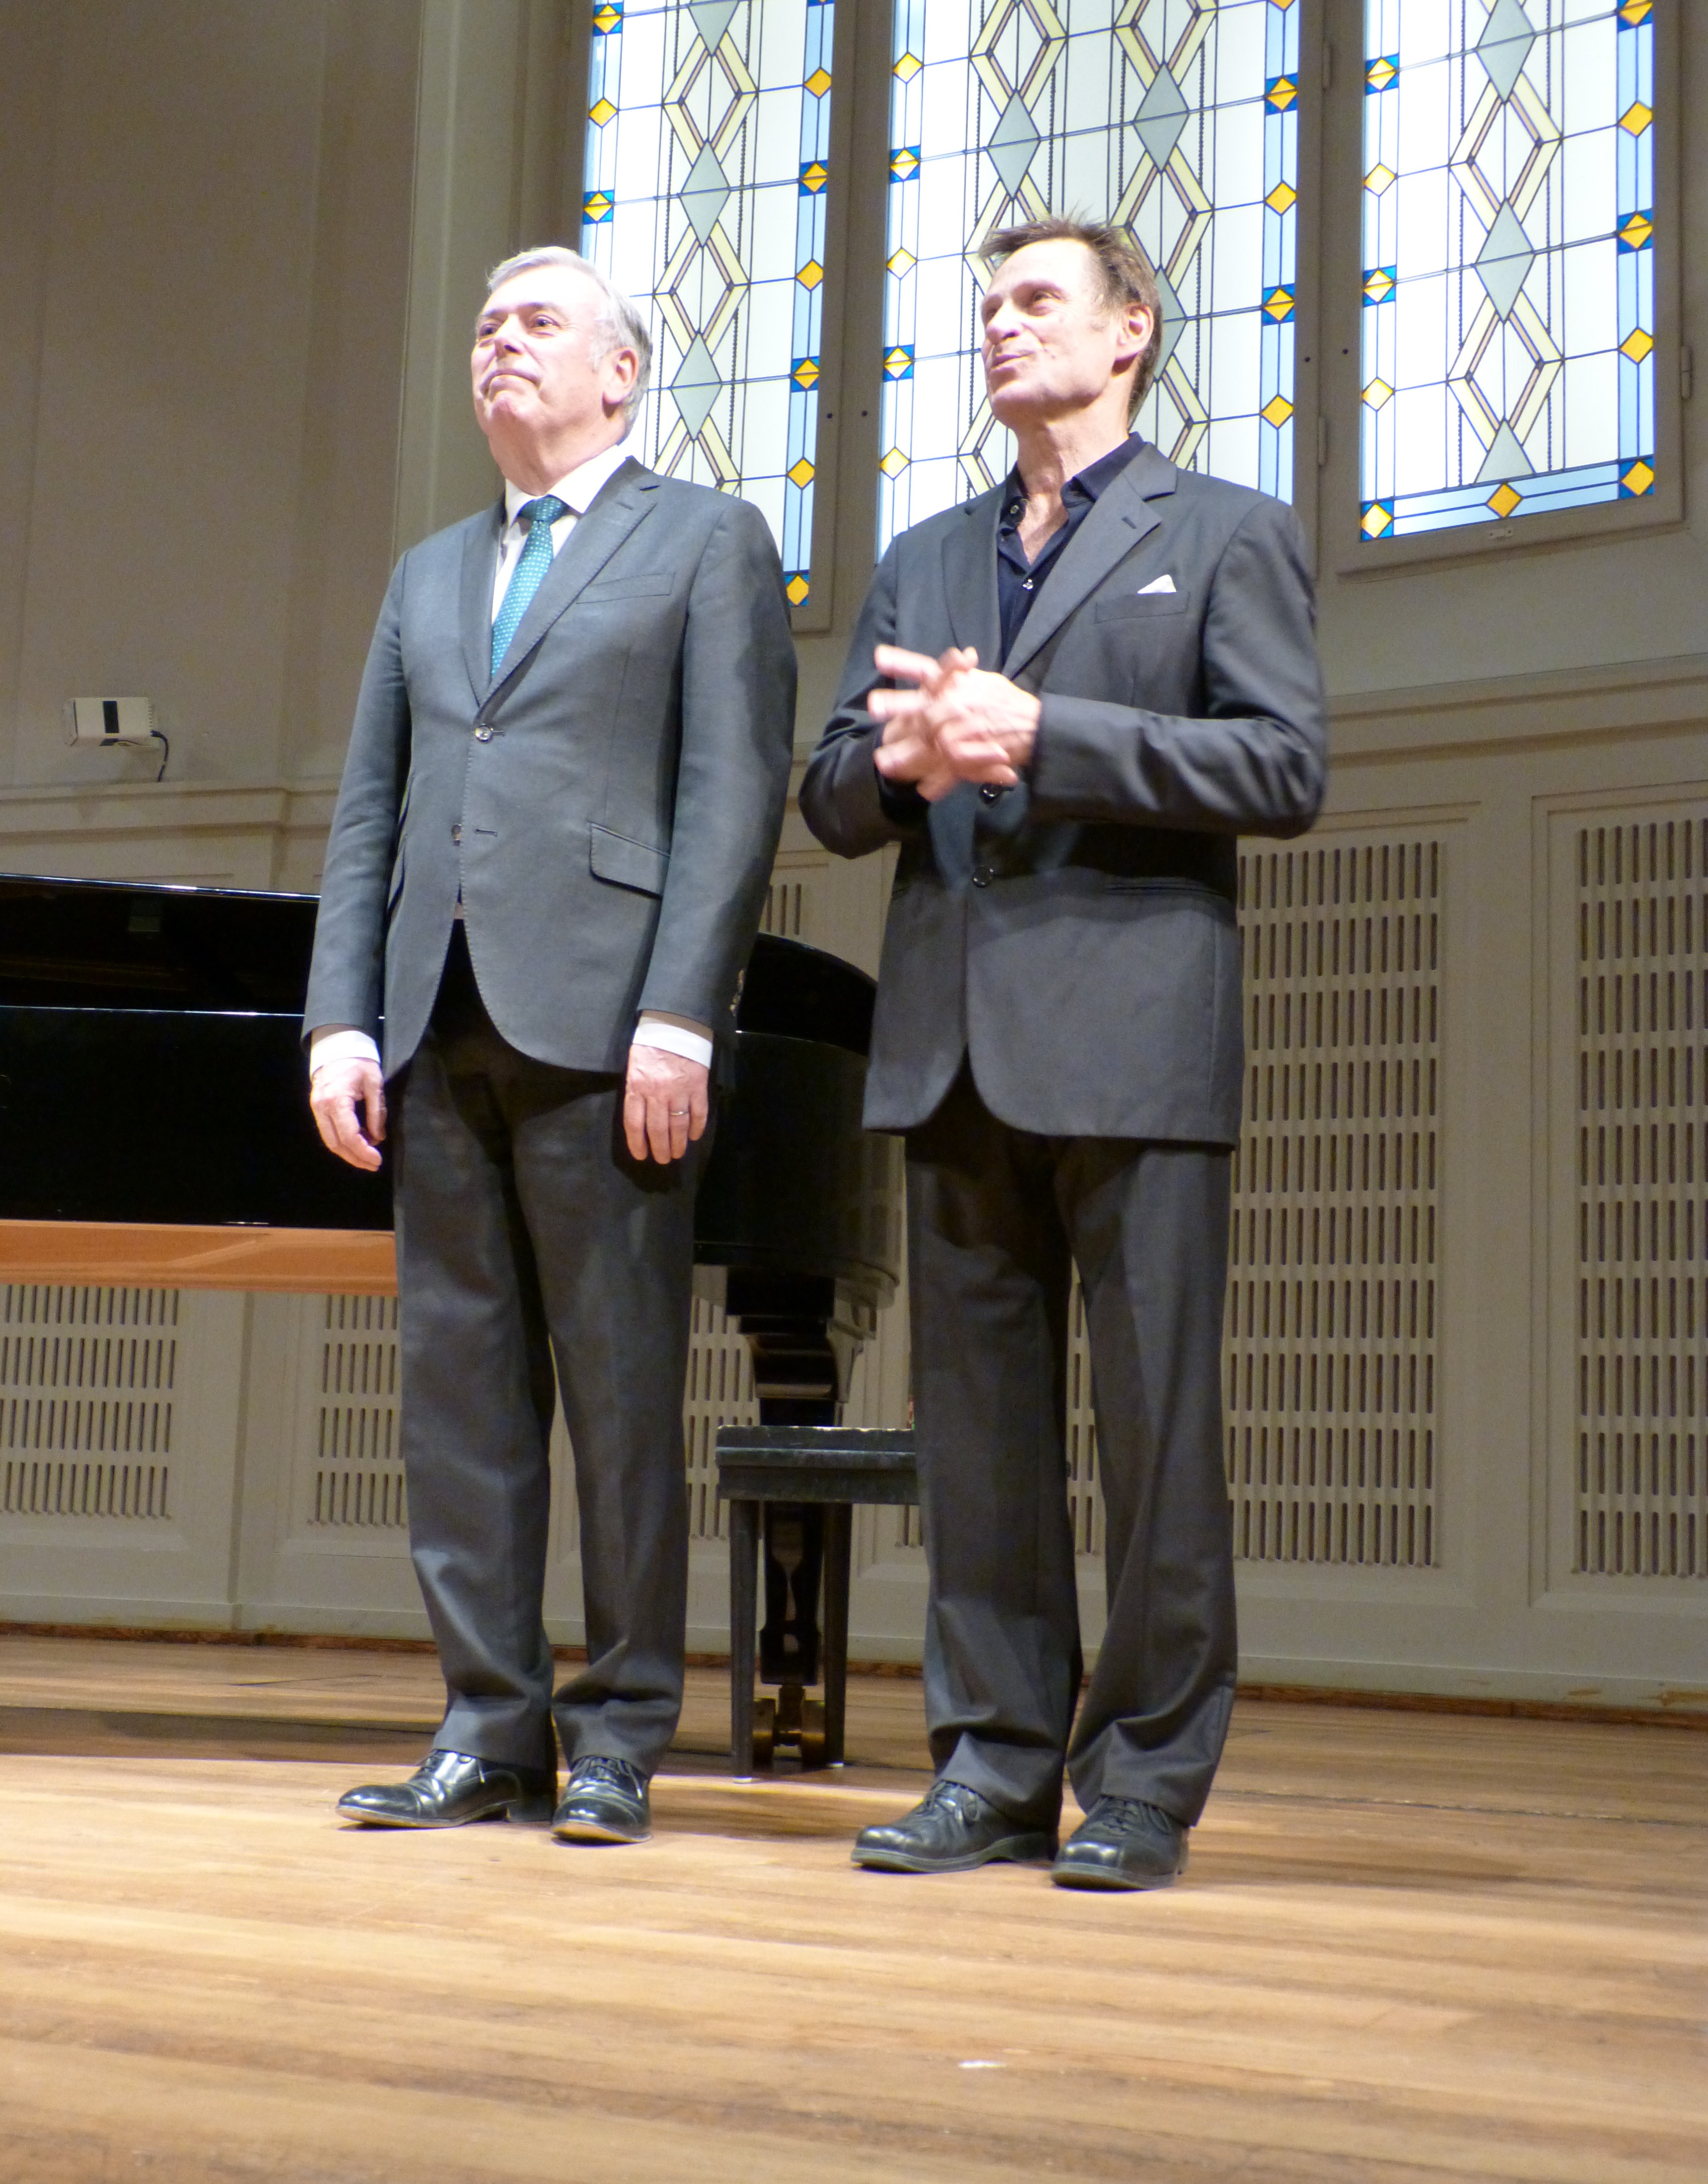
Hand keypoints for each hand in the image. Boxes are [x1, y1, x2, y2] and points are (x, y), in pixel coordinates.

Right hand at [310, 1057, 386, 1171]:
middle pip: (336, 1144)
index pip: (349, 1136)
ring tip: (367, 1158)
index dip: (363, 1151)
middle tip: (374, 1165)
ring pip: (330, 1141)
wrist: (337, 1048)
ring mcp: (316, 1109)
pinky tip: (358, 1143)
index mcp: (336, 1101)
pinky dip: (343, 1142)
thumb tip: (378, 1138)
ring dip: (349, 1153)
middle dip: (356, 1158)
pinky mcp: (317, 1109)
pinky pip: (328, 1133)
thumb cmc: (359, 1063)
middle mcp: (321, 1108)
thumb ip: (377, 1112)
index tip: (378, 1160)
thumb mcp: (374, 1084)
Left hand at [624, 1043, 709, 1162]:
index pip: (635, 1124)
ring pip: (678, 1125)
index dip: (638, 1143)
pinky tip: (695, 1136)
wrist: (674, 1025)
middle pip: (658, 1130)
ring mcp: (679, 1090)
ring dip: (678, 1143)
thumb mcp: (633, 1067)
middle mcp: (657, 1093)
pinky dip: (697, 1127)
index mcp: (637, 1087)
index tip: (642, 1156)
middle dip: (660, 1149)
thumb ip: (636, 1092)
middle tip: (663, 1160)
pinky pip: (699, 1113)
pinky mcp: (698, 1086)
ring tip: (678, 1154)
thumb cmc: (649, 1046)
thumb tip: (640, 1119)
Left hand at [868, 644, 1041, 798]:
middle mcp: (957, 706)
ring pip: (929, 744)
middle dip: (896, 707)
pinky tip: (923, 790)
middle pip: (921, 707)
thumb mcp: (986, 682)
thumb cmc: (1008, 703)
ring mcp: (962, 732)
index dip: (903, 663)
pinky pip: (950, 772)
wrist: (1035, 727)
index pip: (927, 670)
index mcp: (958, 685)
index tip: (880, 657)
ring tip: (884, 763)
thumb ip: (964, 675)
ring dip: (906, 754)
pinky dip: (937, 783)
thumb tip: (960, 658)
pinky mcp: (971, 756)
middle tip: (874, 707)